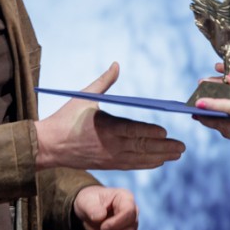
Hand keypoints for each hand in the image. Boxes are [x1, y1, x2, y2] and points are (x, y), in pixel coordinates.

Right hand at [35, 62, 185, 170]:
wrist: (48, 146)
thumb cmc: (65, 118)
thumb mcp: (84, 97)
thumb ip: (104, 82)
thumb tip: (116, 64)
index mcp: (105, 126)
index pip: (132, 130)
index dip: (149, 132)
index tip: (165, 131)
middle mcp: (110, 145)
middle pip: (141, 147)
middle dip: (163, 148)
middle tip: (182, 147)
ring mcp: (109, 157)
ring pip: (139, 159)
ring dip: (160, 157)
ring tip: (177, 154)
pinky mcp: (107, 164)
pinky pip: (131, 165)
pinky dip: (146, 164)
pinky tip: (159, 161)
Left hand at [73, 185, 138, 229]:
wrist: (89, 212)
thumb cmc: (89, 202)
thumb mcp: (86, 201)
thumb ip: (92, 207)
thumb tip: (100, 217)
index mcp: (125, 198)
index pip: (129, 212)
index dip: (117, 223)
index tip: (102, 228)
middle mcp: (133, 213)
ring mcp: (132, 227)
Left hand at [191, 62, 229, 144]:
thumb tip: (227, 77)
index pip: (225, 107)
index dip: (210, 104)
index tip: (197, 103)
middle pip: (220, 124)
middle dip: (206, 119)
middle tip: (195, 113)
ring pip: (227, 131)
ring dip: (216, 123)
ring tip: (206, 116)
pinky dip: (228, 126)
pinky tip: (225, 119)